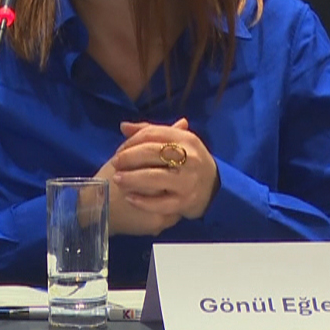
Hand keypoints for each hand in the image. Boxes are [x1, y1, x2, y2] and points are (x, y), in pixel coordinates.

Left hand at [95, 120, 220, 234]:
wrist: (215, 187)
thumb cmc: (189, 160)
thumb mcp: (177, 142)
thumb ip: (151, 132)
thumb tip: (123, 126)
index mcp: (186, 139)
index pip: (152, 133)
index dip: (131, 141)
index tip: (119, 149)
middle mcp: (190, 158)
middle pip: (151, 152)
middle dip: (128, 157)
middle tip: (115, 163)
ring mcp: (188, 181)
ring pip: (154, 177)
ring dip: (131, 178)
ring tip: (117, 179)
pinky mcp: (186, 202)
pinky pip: (160, 203)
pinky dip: (142, 201)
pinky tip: (129, 198)